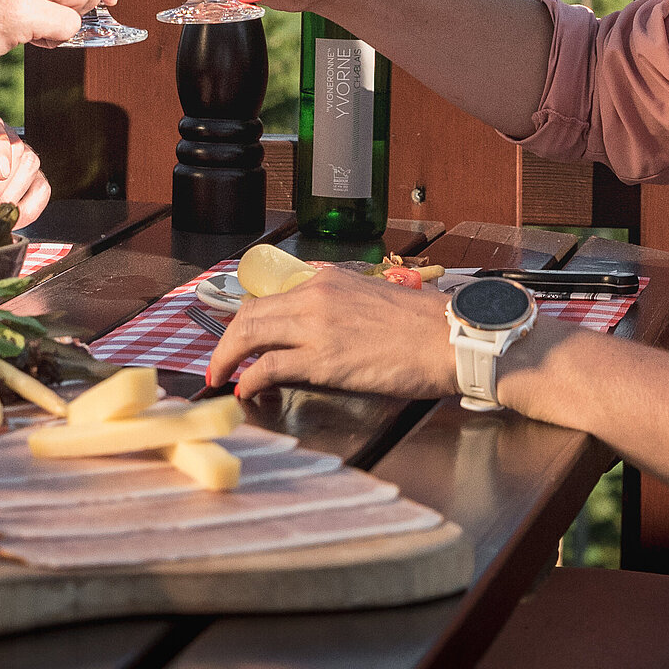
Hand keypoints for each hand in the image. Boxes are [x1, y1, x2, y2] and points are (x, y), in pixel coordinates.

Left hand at [206, 265, 456, 397]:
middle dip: (227, 339)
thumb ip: (337, 304)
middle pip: (250, 313)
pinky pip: (269, 366)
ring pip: (250, 334)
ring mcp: (316, 326)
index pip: (270, 295)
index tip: (239, 336)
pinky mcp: (322, 360)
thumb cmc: (420, 324)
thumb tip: (314, 326)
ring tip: (221, 375)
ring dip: (227, 357)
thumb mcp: (369, 297)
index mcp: (326, 279)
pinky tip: (246, 389)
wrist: (448, 338)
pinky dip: (250, 378)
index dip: (247, 319)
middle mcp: (314, 295)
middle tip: (219, 360)